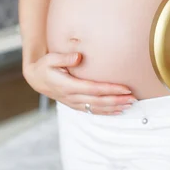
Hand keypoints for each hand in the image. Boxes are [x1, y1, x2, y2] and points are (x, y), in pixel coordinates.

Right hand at [23, 52, 137, 113]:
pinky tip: (118, 111)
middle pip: (99, 101)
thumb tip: (78, 57)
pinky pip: (93, 111)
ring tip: (130, 105)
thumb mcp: (50, 58)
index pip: (94, 89)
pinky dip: (106, 112)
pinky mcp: (75, 105)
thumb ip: (64, 57)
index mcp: (68, 86)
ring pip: (97, 108)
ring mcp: (74, 103)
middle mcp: (72, 97)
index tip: (125, 88)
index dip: (110, 90)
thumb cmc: (45, 66)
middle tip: (133, 98)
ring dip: (114, 107)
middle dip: (117, 100)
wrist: (36, 78)